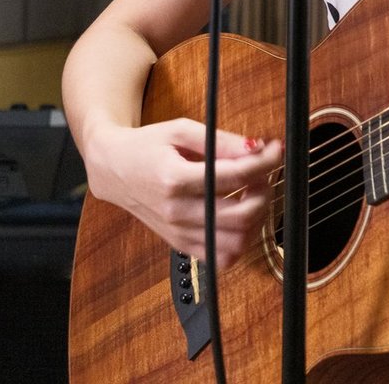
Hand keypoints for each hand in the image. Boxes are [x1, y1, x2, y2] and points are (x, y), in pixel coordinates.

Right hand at [83, 118, 281, 268]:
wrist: (113, 168)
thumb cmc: (147, 146)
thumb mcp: (182, 131)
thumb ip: (222, 141)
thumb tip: (257, 148)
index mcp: (174, 179)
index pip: (235, 175)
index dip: (265, 161)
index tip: (275, 149)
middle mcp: (176, 212)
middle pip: (242, 214)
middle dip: (265, 191)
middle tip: (263, 173)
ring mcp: (177, 233)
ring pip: (236, 242)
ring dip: (257, 218)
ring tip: (251, 194)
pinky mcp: (180, 245)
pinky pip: (222, 257)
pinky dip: (241, 240)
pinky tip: (239, 216)